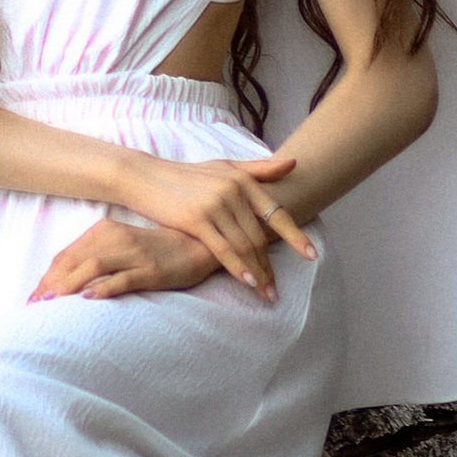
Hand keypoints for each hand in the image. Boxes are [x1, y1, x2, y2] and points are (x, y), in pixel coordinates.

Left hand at [29, 221, 215, 301]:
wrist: (198, 244)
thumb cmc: (155, 247)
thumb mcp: (121, 245)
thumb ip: (95, 255)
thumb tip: (64, 279)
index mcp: (105, 230)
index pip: (66, 255)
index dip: (46, 276)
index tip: (32, 297)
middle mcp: (116, 238)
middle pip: (74, 260)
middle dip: (50, 284)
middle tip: (34, 306)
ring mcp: (134, 254)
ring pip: (93, 267)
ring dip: (69, 285)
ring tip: (52, 302)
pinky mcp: (152, 270)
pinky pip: (124, 279)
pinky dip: (104, 288)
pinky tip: (88, 299)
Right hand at [110, 146, 313, 294]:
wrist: (145, 176)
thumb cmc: (187, 175)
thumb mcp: (224, 166)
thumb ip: (259, 169)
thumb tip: (294, 163)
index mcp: (242, 179)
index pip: (276, 211)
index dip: (295, 235)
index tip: (311, 255)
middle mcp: (233, 190)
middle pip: (260, 235)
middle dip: (270, 265)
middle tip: (278, 289)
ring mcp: (215, 204)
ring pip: (245, 245)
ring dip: (258, 273)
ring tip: (267, 294)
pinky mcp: (196, 219)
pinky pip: (223, 249)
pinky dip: (238, 268)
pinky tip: (248, 283)